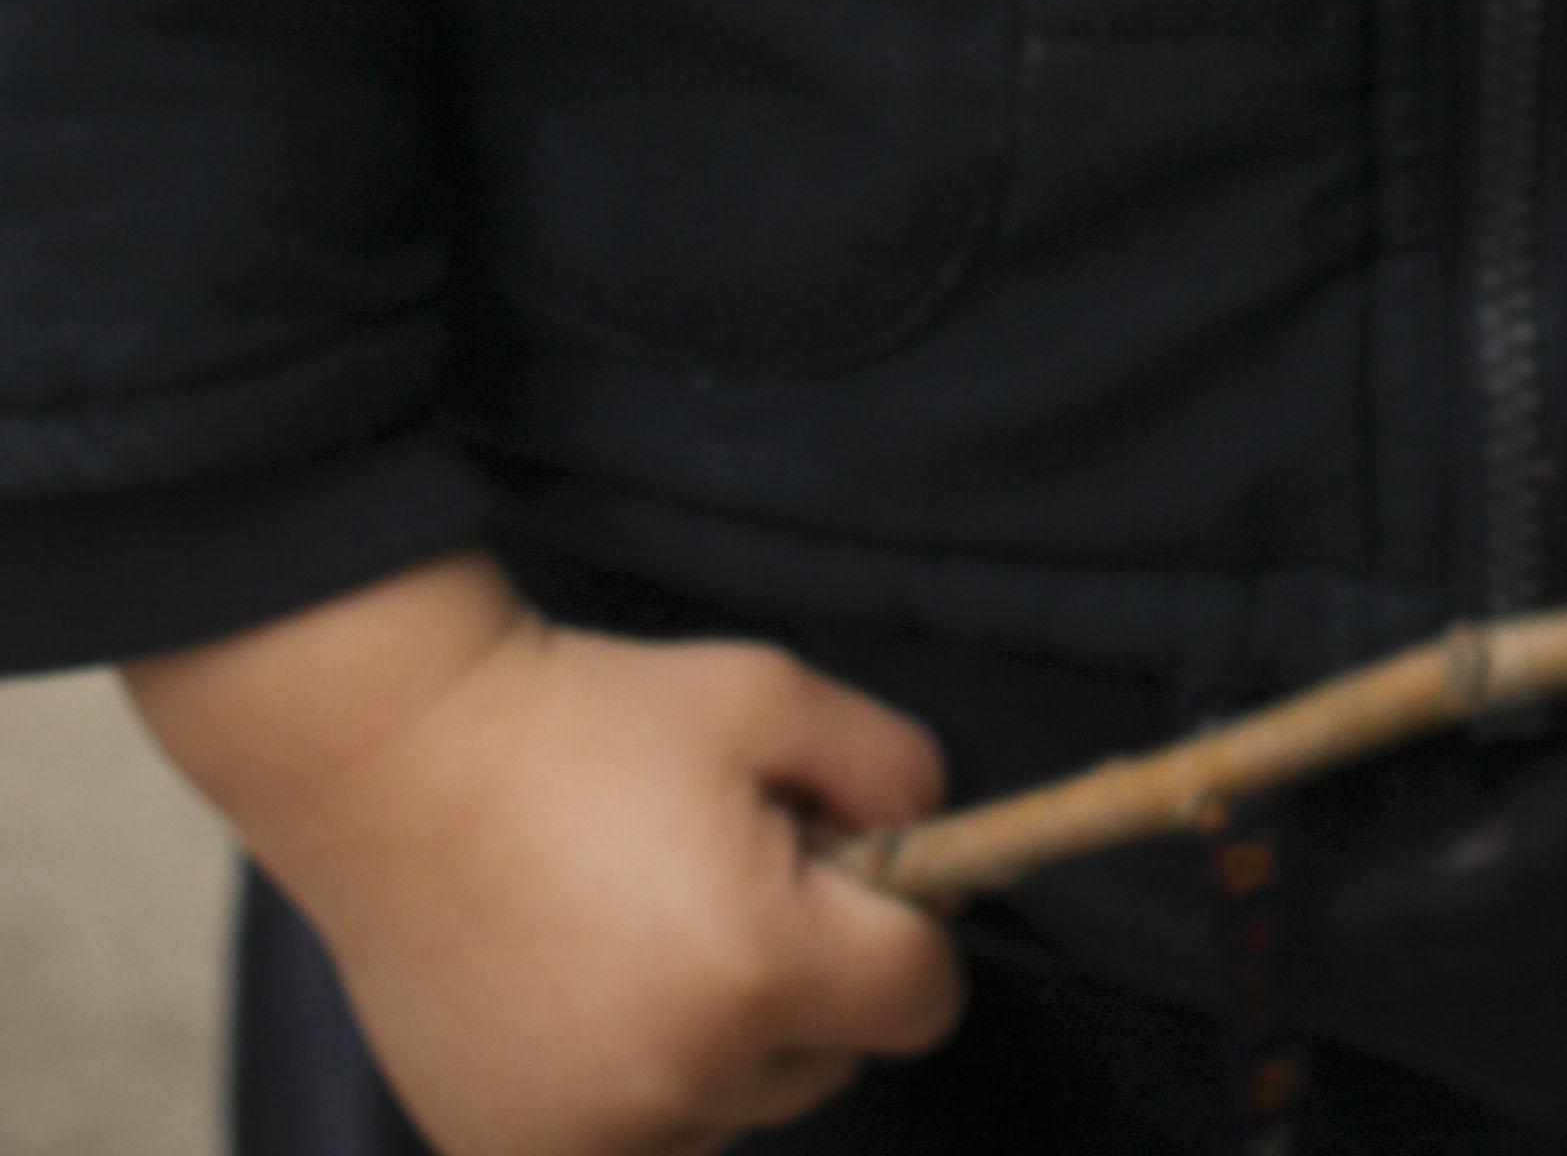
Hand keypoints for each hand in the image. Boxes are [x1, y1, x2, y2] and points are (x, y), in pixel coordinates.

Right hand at [129, 549, 965, 1155]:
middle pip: (830, 1060)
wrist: (394, 763)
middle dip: (808, 980)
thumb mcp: (772, 695)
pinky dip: (633, 1083)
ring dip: (720, 1041)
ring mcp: (593, 1138)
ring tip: (639, 926)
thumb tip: (932, 848)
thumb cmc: (588, 717)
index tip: (844, 873)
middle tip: (722, 876)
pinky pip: (637, 1139)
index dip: (904, 927)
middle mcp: (686, 1080)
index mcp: (761, 969)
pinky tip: (579, 988)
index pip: (922, 999)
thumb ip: (892, 771)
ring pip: (733, 1107)